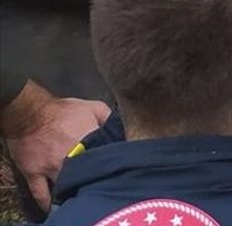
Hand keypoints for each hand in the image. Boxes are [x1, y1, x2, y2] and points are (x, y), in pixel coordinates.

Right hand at [1, 83, 108, 210]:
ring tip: (81, 192)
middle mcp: (71, 159)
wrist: (30, 113)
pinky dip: (48, 202)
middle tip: (98, 183)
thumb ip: (110, 119)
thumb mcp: (94, 107)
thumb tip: (121, 133)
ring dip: (74, 191)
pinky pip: (41, 194)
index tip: (115, 171)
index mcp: (88, 144)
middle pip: (87, 178)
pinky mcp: (34, 174)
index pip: (106, 161)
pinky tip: (56, 203)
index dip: (111, 168)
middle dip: (94, 181)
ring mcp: (52, 169)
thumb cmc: (63, 110)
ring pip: (66, 188)